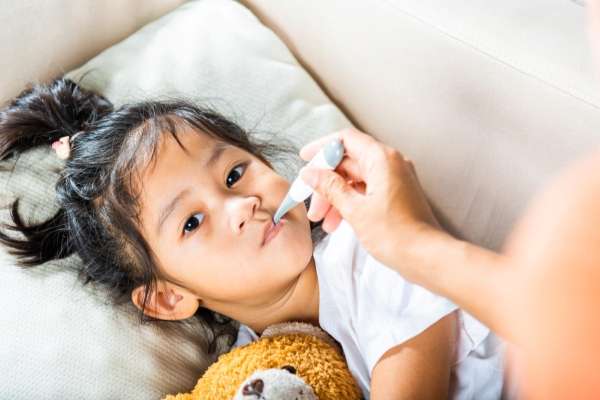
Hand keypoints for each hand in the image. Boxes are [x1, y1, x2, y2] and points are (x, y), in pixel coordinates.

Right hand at [300, 127, 440, 267]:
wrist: (426, 256)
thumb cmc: (396, 234)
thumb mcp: (355, 210)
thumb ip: (330, 187)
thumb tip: (311, 173)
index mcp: (382, 159)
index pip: (346, 139)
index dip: (322, 147)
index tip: (305, 158)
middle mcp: (391, 164)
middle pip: (349, 162)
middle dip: (326, 182)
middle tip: (310, 204)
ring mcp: (394, 179)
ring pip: (355, 179)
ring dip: (335, 197)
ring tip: (322, 220)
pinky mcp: (395, 195)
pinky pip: (366, 191)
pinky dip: (350, 203)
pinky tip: (337, 222)